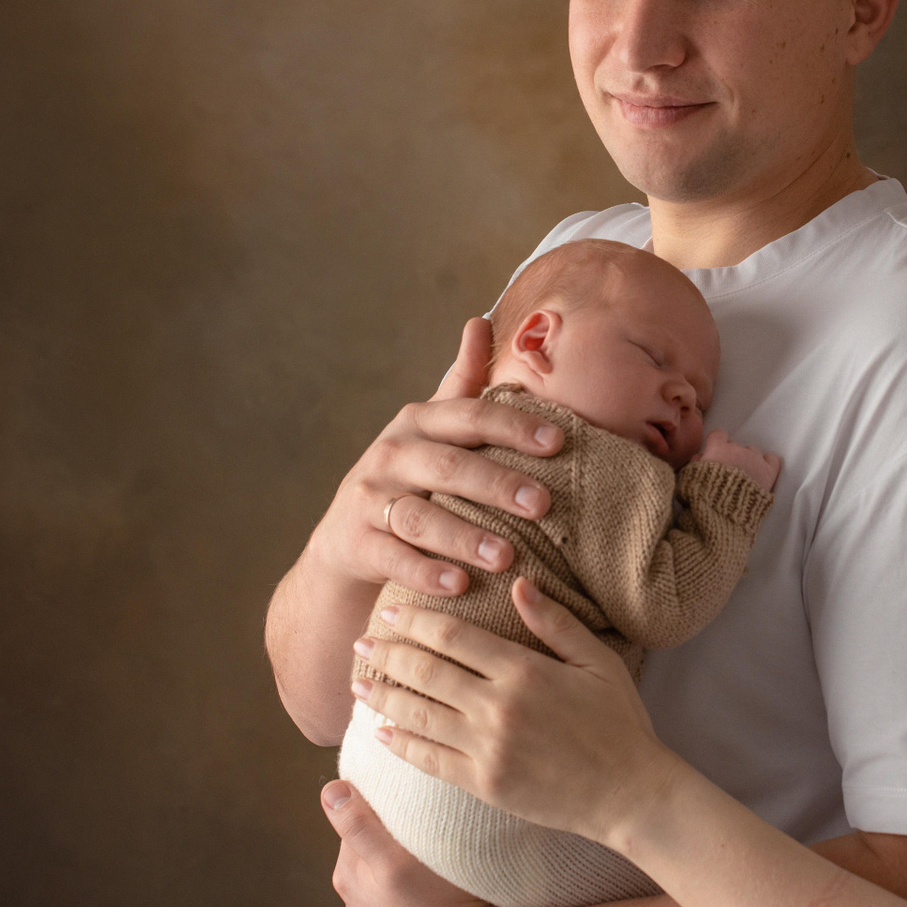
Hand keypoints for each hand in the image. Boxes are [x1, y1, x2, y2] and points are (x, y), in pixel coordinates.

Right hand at [309, 317, 565, 598]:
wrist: (347, 540)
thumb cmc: (411, 476)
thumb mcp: (433, 430)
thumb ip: (463, 384)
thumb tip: (481, 320)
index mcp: (419, 422)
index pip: (471, 417)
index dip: (514, 427)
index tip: (559, 442)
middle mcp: (391, 455)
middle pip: (448, 466)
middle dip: (497, 483)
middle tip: (543, 504)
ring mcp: (368, 499)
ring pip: (420, 517)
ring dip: (464, 536)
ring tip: (506, 555)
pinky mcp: (355, 543)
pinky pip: (392, 559)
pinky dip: (425, 573)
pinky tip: (459, 586)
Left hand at [323, 781, 512, 906]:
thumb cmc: (434, 906)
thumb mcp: (392, 859)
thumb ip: (358, 826)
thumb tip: (331, 792)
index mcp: (348, 876)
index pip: (353, 825)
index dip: (377, 807)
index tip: (403, 800)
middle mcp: (356, 902)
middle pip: (369, 851)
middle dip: (389, 836)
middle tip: (422, 826)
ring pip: (386, 876)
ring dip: (401, 865)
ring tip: (430, 859)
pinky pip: (403, 901)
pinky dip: (413, 893)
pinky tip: (432, 891)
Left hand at [350, 581, 685, 849]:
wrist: (630, 793)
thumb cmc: (619, 721)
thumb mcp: (597, 661)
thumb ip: (554, 622)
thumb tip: (518, 583)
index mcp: (524, 671)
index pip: (454, 636)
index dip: (417, 622)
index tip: (391, 612)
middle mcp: (498, 708)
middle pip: (426, 673)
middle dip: (388, 655)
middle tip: (360, 642)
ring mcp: (487, 749)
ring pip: (418, 716)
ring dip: (382, 698)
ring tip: (357, 684)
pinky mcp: (483, 785)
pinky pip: (429, 760)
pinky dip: (401, 745)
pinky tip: (382, 733)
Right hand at [697, 430, 781, 491]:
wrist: (725, 510)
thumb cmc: (704, 495)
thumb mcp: (691, 478)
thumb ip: (695, 464)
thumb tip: (699, 456)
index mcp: (718, 449)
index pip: (718, 435)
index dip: (717, 445)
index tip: (716, 455)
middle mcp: (738, 450)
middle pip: (736, 446)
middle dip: (732, 456)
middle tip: (728, 473)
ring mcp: (755, 459)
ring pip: (752, 452)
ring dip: (748, 461)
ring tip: (744, 478)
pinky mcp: (768, 472)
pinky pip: (772, 460)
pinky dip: (767, 463)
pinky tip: (762, 471)